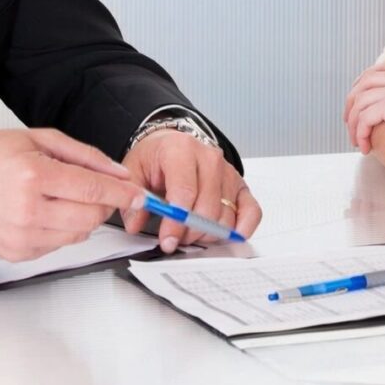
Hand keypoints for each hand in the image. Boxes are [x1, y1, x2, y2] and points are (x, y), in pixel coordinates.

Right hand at [0, 128, 145, 262]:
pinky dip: (62, 229)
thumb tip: (119, 173)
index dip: (123, 193)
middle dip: (104, 204)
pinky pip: (59, 245)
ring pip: (79, 235)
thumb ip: (85, 156)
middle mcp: (27, 210)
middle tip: (97, 189)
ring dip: (83, 217)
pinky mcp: (18, 253)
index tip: (139, 193)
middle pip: (92, 217)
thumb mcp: (38, 139)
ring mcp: (21, 236)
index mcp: (33, 176)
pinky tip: (44, 211)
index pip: (94, 190)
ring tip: (61, 197)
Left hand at [121, 131, 261, 252]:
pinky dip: (242, 228)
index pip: (185, 192)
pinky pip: (251, 211)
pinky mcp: (240, 186)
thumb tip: (135, 224)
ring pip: (226, 215)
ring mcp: (227, 172)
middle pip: (207, 208)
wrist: (173, 143)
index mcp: (181, 149)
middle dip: (189, 232)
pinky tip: (227, 236)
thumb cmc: (156, 158)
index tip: (167, 240)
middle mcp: (209, 158)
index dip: (176, 222)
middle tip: (175, 239)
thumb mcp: (134, 170)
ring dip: (207, 233)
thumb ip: (133, 197)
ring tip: (190, 233)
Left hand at [343, 59, 384, 151]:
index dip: (366, 83)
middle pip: (364, 81)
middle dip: (352, 101)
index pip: (381, 68)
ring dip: (353, 122)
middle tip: (350, 121)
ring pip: (359, 101)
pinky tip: (366, 147)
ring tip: (356, 140)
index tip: (361, 97)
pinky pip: (364, 118)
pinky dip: (360, 133)